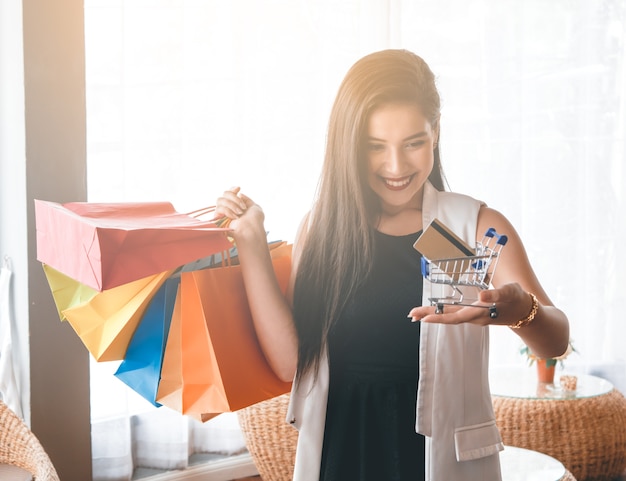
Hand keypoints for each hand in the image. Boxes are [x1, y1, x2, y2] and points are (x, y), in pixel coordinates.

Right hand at [215, 187, 265, 242]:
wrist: (251, 230)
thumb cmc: (255, 221)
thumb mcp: (254, 207)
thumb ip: (246, 199)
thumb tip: (238, 193)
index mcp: (237, 205)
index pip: (229, 193)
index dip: (232, 189)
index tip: (238, 188)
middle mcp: (229, 207)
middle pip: (224, 193)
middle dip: (234, 198)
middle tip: (243, 208)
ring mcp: (223, 213)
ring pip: (220, 200)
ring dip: (232, 205)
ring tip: (240, 213)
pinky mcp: (218, 219)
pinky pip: (218, 209)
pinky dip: (228, 211)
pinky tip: (235, 217)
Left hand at [407, 283, 533, 326]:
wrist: (526, 311)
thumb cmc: (518, 298)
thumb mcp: (510, 292)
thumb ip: (496, 294)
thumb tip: (481, 296)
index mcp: (481, 313)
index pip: (456, 316)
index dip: (440, 316)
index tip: (425, 317)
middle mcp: (475, 318)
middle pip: (448, 318)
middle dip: (430, 316)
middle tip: (411, 315)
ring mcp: (474, 318)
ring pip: (450, 317)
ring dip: (433, 315)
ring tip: (416, 315)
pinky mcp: (474, 315)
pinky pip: (454, 315)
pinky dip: (441, 314)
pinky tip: (433, 313)